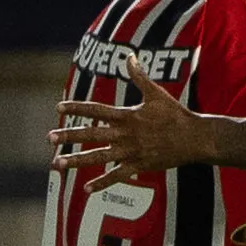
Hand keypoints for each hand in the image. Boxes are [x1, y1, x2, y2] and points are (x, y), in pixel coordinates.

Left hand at [49, 55, 212, 188]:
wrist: (195, 138)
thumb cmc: (176, 114)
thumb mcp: (157, 93)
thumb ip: (139, 76)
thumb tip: (129, 56)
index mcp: (127, 115)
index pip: (96, 110)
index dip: (76, 108)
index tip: (58, 107)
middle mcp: (125, 134)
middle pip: (91, 134)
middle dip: (69, 135)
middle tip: (49, 138)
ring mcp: (131, 151)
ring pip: (99, 157)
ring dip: (77, 160)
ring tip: (58, 164)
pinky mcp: (139, 166)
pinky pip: (117, 176)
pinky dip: (102, 183)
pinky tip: (86, 189)